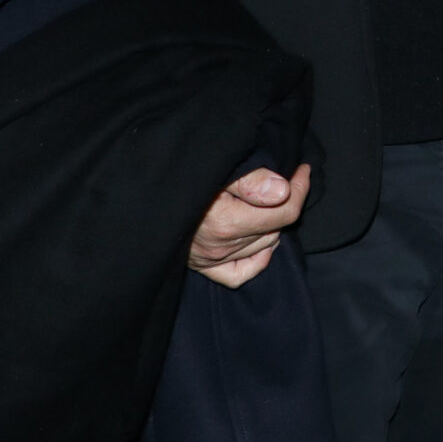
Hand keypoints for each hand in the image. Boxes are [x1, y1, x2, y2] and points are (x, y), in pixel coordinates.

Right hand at [188, 162, 310, 287]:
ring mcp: (211, 260)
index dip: (300, 188)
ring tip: (264, 202)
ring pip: (265, 245)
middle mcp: (220, 246)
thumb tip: (282, 190)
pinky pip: (242, 272)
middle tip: (279, 180)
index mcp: (226, 222)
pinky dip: (258, 257)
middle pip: (276, 226)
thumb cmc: (180, 176)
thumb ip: (250, 180)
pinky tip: (261, 240)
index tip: (302, 169)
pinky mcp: (204, 267)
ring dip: (271, 224)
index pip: (284, 211)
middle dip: (284, 202)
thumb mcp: (216, 168)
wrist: (140, 201)